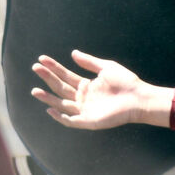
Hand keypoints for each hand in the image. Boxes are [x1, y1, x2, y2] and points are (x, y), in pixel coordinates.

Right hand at [31, 50, 171, 129]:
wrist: (139, 97)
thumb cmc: (126, 82)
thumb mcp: (106, 67)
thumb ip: (89, 62)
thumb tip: (72, 53)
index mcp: (86, 86)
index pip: (65, 76)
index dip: (54, 68)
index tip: (42, 59)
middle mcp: (82, 98)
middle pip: (60, 88)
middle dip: (48, 78)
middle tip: (35, 67)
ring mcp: (85, 110)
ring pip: (61, 104)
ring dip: (48, 98)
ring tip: (35, 91)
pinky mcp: (89, 121)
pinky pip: (71, 121)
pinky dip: (60, 117)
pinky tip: (50, 110)